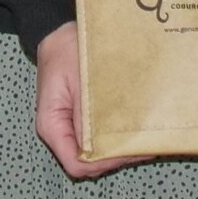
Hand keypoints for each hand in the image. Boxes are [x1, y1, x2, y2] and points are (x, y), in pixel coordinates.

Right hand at [33, 22, 144, 178]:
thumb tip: (103, 143)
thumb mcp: (80, 79)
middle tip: (145, 145)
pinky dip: (116, 139)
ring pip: (95, 154)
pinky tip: (134, 130)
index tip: (129, 150)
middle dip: (117, 158)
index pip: (76, 164)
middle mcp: (60, 132)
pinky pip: (98, 139)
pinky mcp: (80, 121)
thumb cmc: (67, 50)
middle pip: (89, 164)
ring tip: (145, 139)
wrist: (60, 34)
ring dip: (119, 150)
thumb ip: (88, 114)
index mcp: (52, 126)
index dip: (104, 163)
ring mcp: (70, 128)